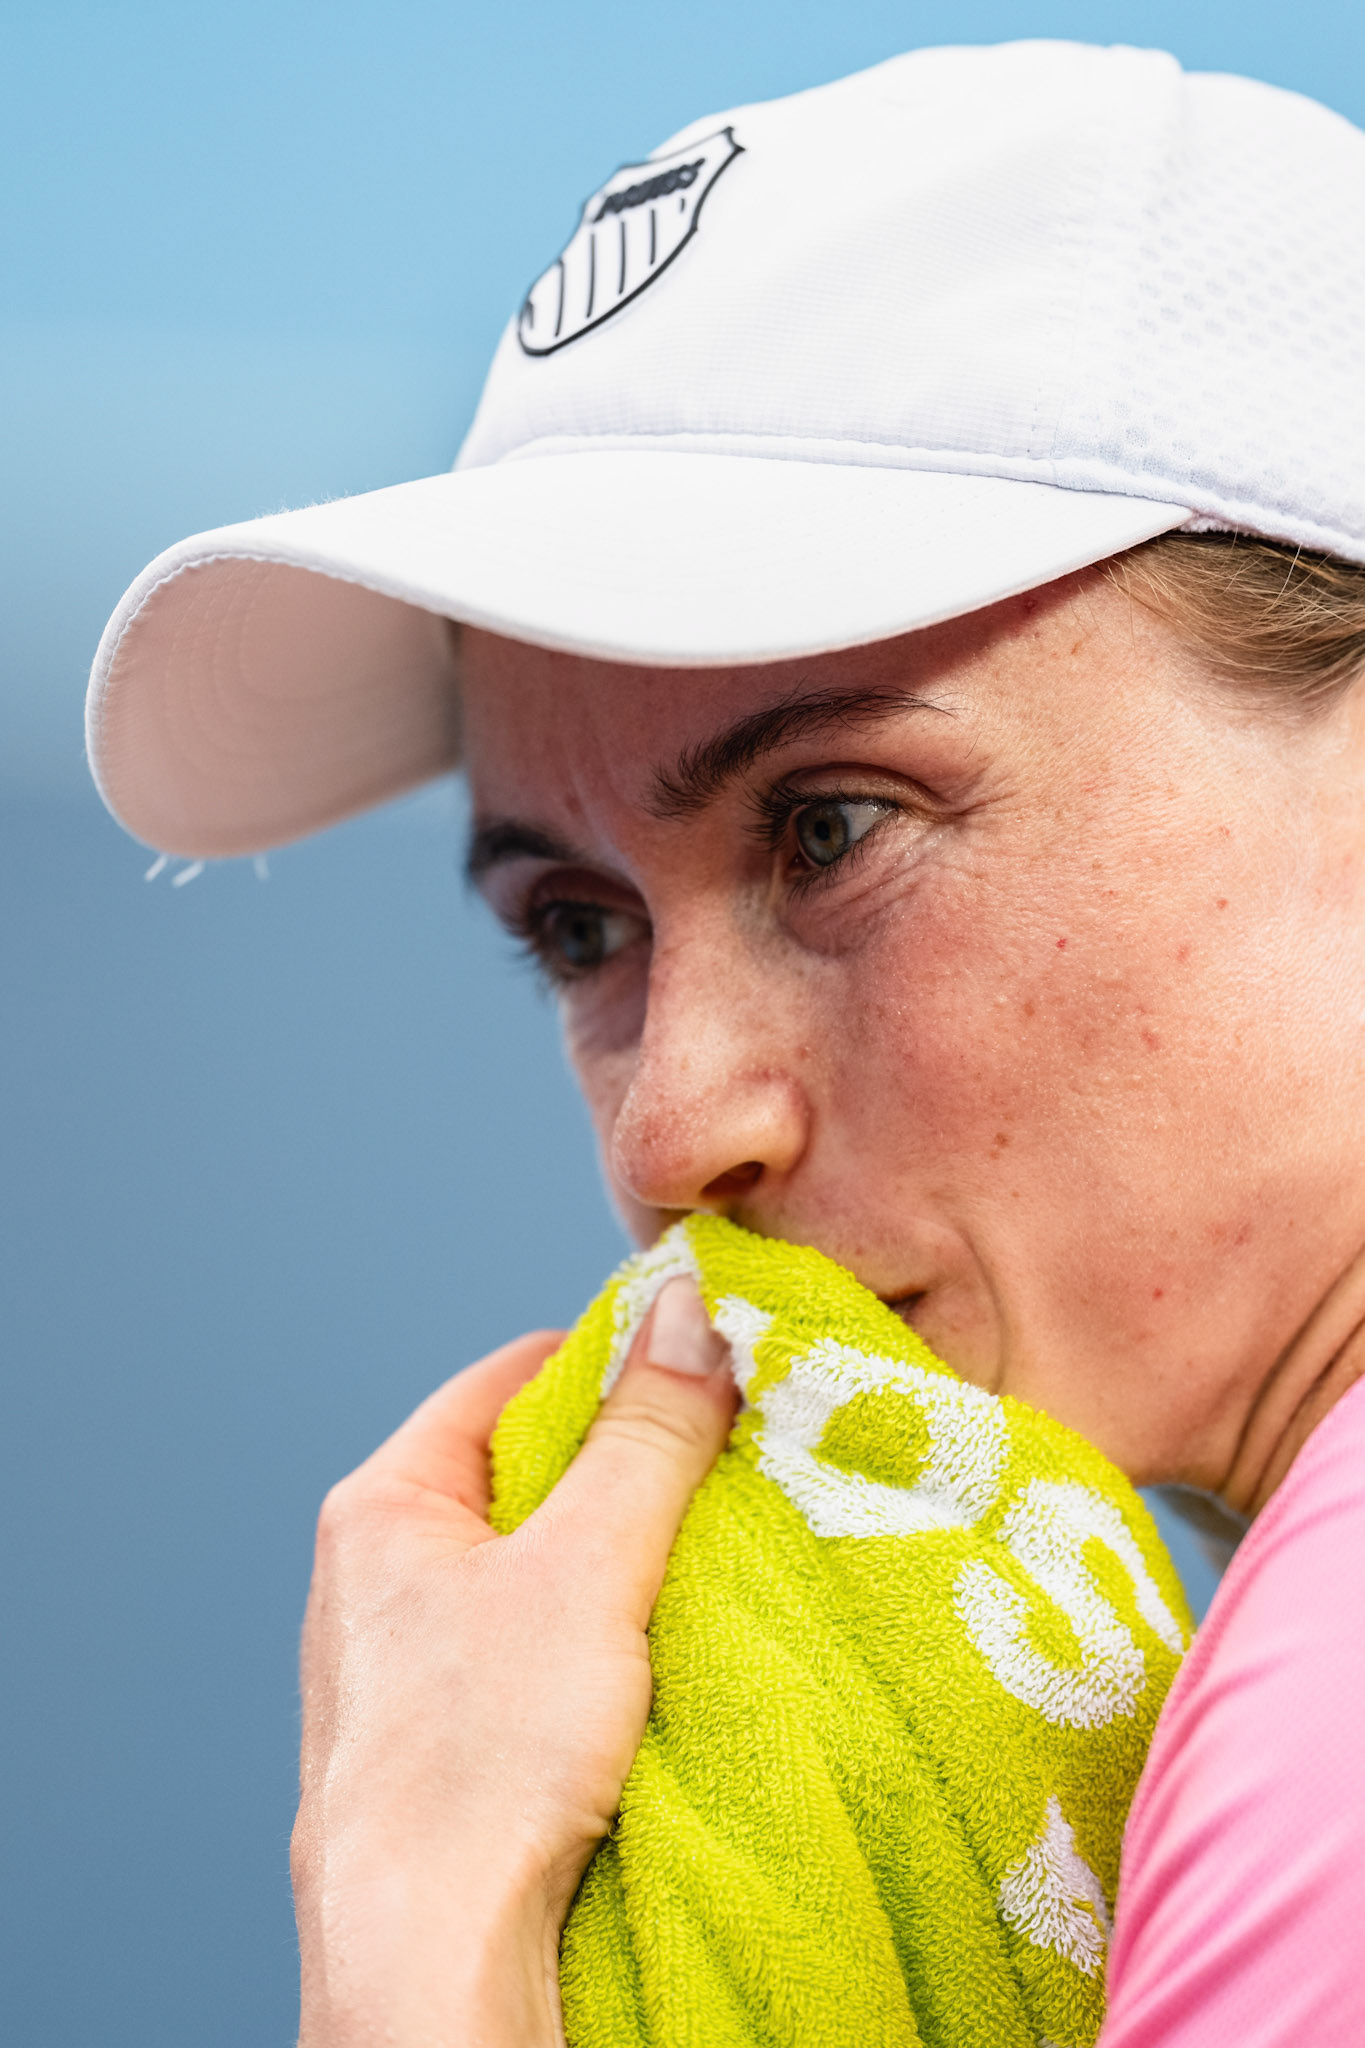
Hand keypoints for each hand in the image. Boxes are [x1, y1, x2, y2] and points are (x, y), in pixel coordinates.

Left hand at [292, 1277, 735, 2047]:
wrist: (425, 1963)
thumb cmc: (475, 1763)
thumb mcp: (588, 1567)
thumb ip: (647, 1436)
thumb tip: (692, 1310)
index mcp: (384, 1503)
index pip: (512, 1376)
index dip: (612, 1361)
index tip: (705, 1368)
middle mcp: (383, 1571)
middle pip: (532, 1470)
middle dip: (632, 1465)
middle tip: (728, 1466)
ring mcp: (413, 1659)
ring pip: (544, 1563)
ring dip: (628, 1556)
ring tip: (710, 1559)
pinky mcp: (451, 1736)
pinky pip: (543, 1643)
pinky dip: (609, 1633)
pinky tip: (667, 1651)